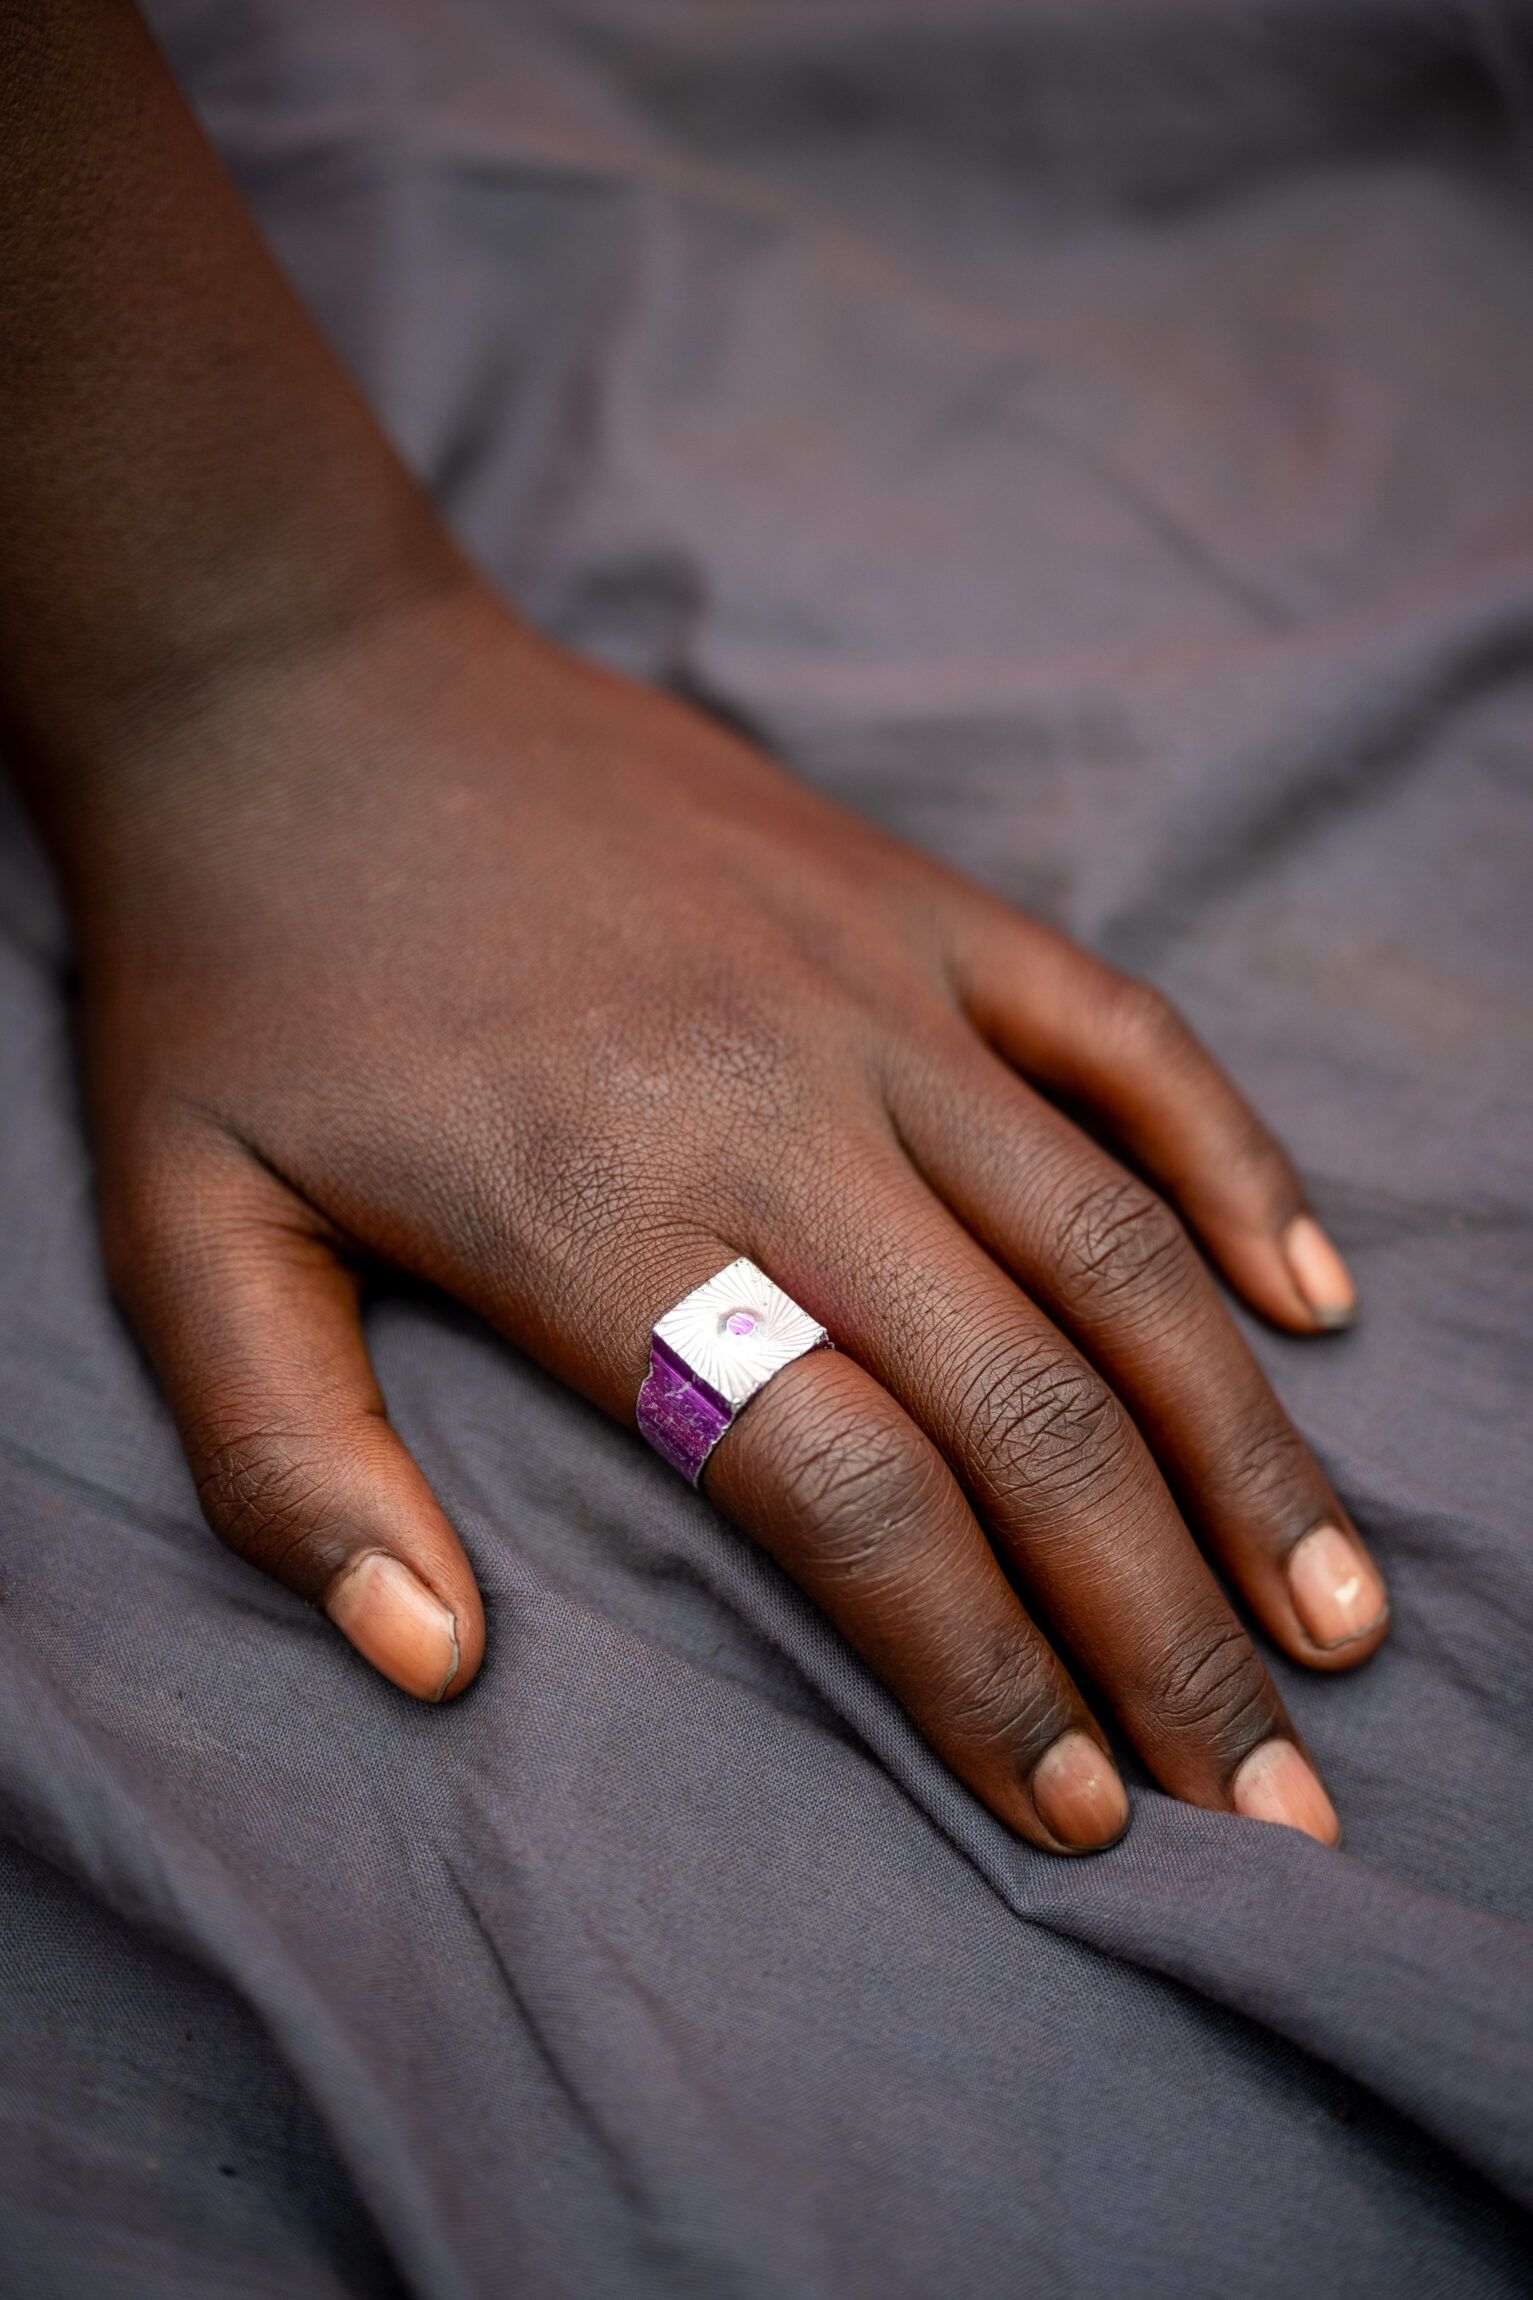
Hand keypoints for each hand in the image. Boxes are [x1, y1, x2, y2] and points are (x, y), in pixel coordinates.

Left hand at [69, 575, 1384, 1853]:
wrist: (295, 682)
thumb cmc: (234, 975)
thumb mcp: (182, 1233)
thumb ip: (290, 1465)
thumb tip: (436, 1667)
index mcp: (610, 1224)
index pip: (857, 1502)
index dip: (981, 1678)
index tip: (1072, 1817)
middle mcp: (784, 1113)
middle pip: (1030, 1414)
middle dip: (1167, 1635)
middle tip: (1267, 1803)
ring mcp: (875, 993)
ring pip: (1119, 1248)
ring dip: (1246, 1450)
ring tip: (1334, 1614)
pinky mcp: (916, 901)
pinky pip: (1126, 1033)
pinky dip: (1238, 1165)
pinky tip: (1314, 1297)